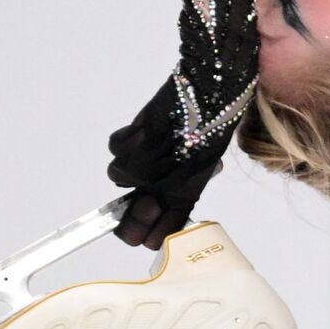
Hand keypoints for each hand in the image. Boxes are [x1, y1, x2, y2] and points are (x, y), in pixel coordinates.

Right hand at [106, 79, 227, 249]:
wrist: (210, 95)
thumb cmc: (212, 126)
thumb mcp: (203, 162)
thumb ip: (184, 183)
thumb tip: (166, 198)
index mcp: (186, 193)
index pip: (161, 232)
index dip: (148, 233)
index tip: (143, 231)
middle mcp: (163, 184)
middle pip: (132, 223)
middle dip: (130, 220)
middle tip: (135, 201)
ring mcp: (146, 164)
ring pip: (118, 175)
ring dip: (128, 162)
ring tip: (147, 147)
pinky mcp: (134, 140)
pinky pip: (116, 147)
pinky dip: (124, 139)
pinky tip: (140, 131)